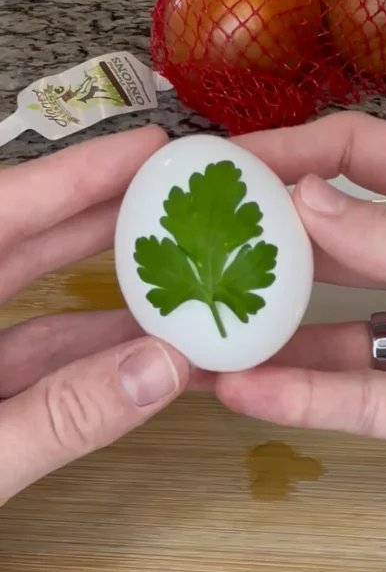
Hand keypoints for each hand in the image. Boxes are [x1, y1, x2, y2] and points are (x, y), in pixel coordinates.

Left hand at [0, 127, 188, 505]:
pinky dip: (92, 362)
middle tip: (175, 197)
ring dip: (110, 298)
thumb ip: (59, 418)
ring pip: (37, 312)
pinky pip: (36, 371)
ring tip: (181, 271)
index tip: (144, 152)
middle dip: (102, 220)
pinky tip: (151, 353)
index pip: (0, 219)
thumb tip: (161, 368)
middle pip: (22, 249)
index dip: (74, 178)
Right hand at [216, 111, 385, 508]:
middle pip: (334, 248)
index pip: (363, 161)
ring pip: (333, 336)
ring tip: (191, 329)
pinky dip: (303, 403)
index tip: (220, 164)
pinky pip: (365, 406)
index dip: (292, 155)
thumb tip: (304, 200)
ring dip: (265, 334)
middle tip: (183, 252)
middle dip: (261, 245)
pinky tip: (243, 394)